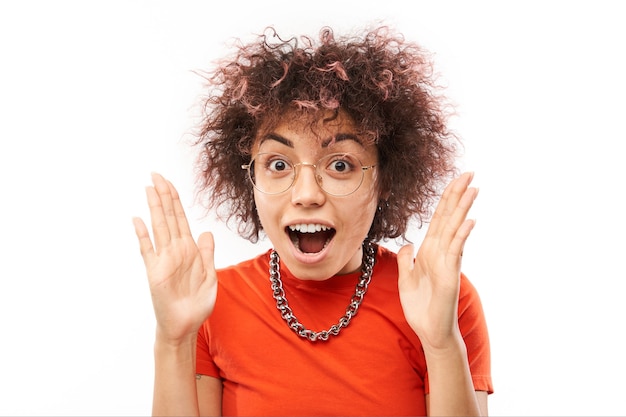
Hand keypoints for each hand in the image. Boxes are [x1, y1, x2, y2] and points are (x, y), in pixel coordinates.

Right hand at [133, 173, 216, 344]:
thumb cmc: (197, 303)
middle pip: (168, 217)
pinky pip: (148, 250)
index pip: (180, 218)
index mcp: (189, 249)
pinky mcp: (155, 272)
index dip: (175, 199)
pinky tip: (138, 220)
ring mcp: (164, 260)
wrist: (186, 325)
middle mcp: (175, 250)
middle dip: (163, 195)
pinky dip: (143, 235)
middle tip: (156, 174)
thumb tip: (206, 232)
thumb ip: (207, 252)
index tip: (168, 182)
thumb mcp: (209, 274)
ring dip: (154, 208)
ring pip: (159, 227)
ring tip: (149, 188)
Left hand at [397, 172, 477, 351]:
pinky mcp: (450, 275)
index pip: (438, 218)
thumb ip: (406, 260)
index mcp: (429, 250)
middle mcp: (440, 252)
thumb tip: (408, 244)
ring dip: (463, 209)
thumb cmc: (420, 306)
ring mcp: (447, 262)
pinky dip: (461, 236)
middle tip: (469, 172)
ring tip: (473, 188)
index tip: (455, 179)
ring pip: (454, 229)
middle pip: (448, 218)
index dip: (445, 198)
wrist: (429, 330)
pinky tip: (468, 221)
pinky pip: (455, 251)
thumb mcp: (406, 278)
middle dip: (457, 195)